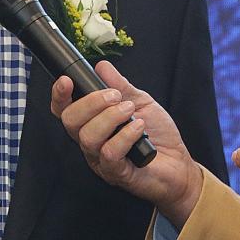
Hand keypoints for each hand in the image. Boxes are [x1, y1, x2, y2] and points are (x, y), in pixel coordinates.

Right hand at [52, 61, 202, 225]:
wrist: (179, 164)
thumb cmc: (157, 135)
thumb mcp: (139, 101)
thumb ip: (120, 85)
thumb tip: (102, 66)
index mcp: (91, 124)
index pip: (64, 110)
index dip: (60, 95)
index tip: (67, 80)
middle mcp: (90, 143)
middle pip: (70, 121)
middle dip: (91, 102)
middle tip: (115, 96)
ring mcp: (100, 160)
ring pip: (88, 137)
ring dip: (110, 117)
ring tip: (130, 111)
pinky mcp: (116, 173)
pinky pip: (110, 153)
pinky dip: (125, 135)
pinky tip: (139, 127)